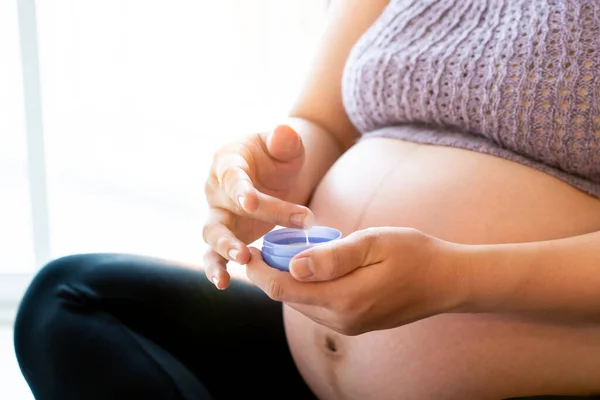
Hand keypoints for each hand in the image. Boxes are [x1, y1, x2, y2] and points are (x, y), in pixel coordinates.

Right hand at [202, 125, 313, 288]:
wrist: (277, 170)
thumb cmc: (279, 155)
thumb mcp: (286, 145)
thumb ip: (285, 140)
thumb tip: (284, 133)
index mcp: (228, 161)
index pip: (232, 176)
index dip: (240, 190)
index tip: (252, 204)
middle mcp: (216, 188)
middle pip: (222, 211)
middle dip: (232, 232)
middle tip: (247, 250)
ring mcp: (219, 213)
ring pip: (212, 235)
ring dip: (223, 251)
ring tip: (240, 264)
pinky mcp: (226, 234)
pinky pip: (215, 253)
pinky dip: (217, 268)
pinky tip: (224, 284)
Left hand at [245, 227, 464, 334]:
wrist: (447, 280)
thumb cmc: (413, 254)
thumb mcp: (372, 244)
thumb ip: (332, 257)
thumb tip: (293, 267)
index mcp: (343, 299)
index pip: (282, 289)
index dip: (259, 270)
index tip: (249, 249)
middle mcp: (342, 320)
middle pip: (288, 298)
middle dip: (271, 274)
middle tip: (266, 245)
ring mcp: (349, 325)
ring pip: (302, 303)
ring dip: (289, 281)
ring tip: (287, 252)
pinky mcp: (355, 324)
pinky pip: (319, 307)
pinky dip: (307, 288)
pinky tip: (313, 268)